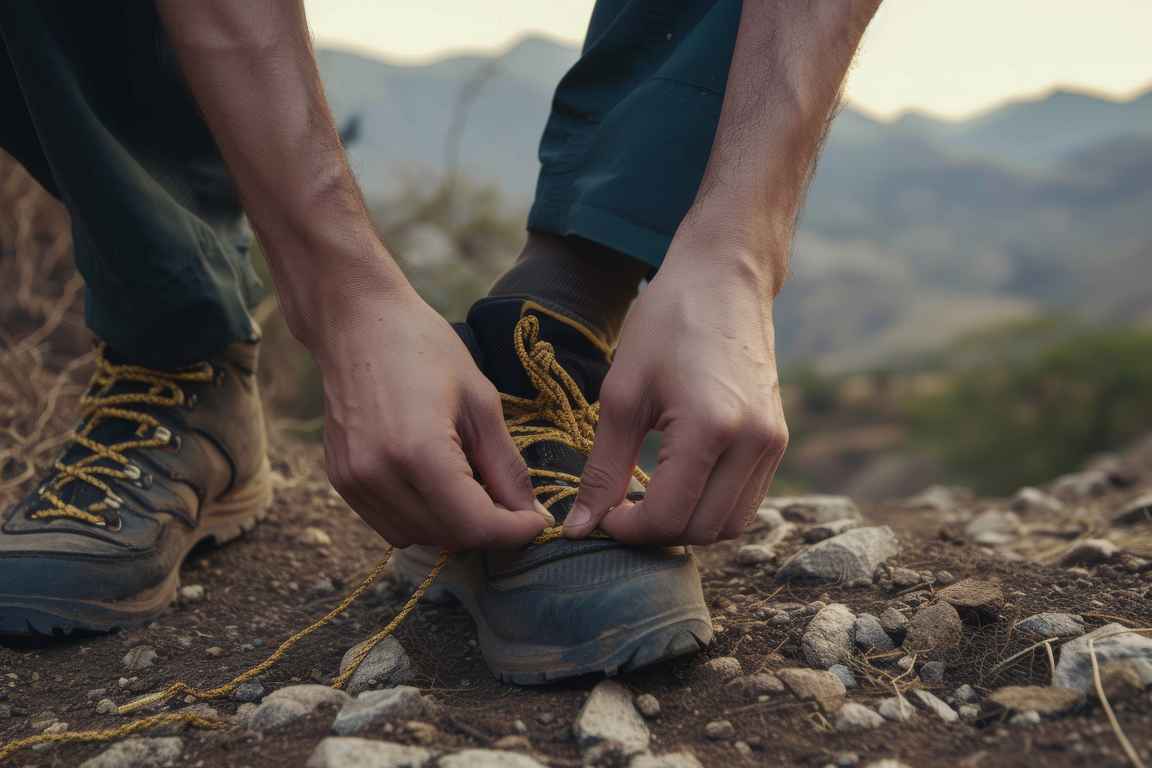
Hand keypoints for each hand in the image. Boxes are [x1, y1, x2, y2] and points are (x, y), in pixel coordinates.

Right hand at [313, 283, 551, 550]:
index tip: (537, 521)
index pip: (476, 525)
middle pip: (448, 537)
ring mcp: (353, 482)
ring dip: (453, 526)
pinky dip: (421, 518)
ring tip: (472, 486)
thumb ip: (505, 466)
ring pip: (418, 538)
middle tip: (511, 502)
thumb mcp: (481, 402)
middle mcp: (379, 476)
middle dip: (488, 529)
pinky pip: (390, 524)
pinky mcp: (341, 481)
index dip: (514, 532)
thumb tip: (531, 514)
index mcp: (420, 453)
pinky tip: (436, 483)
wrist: (356, 322)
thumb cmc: (424, 348)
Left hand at [565, 231, 788, 544]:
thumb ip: (602, 468)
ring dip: (685, 526)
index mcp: (710, 428)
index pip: (667, 515)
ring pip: (730, 525)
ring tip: (646, 502)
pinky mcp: (777, 439)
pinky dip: (711, 508)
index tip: (599, 516)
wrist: (723, 278)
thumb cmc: (666, 324)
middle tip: (618, 511)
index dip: (627, 530)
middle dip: (654, 533)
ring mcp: (772, 443)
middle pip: (702, 530)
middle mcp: (752, 442)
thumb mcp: (621, 395)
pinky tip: (677, 486)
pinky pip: (746, 500)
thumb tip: (578, 527)